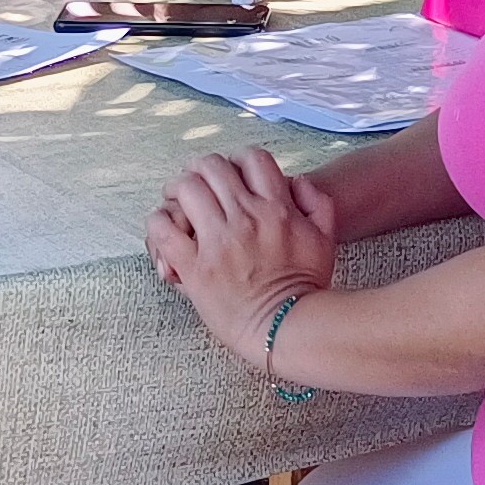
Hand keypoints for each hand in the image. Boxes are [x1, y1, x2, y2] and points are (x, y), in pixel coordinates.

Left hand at [146, 146, 340, 370]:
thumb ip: (317, 202)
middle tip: (195, 181)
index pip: (252, 159)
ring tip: (176, 199)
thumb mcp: (325, 238)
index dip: (237, 159)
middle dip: (200, 168)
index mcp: (277, 209)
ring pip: (186, 189)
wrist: (285, 326)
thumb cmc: (305, 285)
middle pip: (212, 167)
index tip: (230, 172)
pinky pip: (163, 230)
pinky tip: (164, 226)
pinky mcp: (194, 267)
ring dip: (177, 188)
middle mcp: (246, 218)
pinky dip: (159, 221)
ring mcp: (217, 241)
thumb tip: (296, 180)